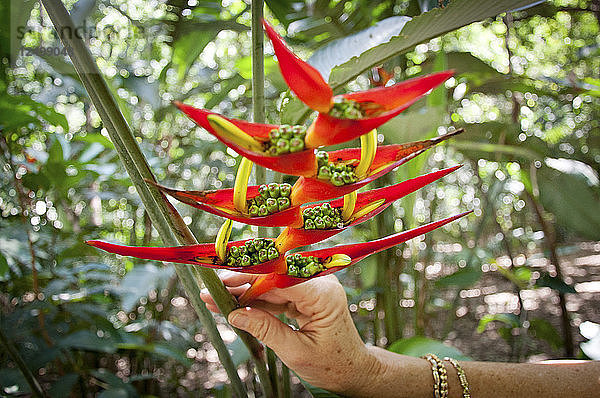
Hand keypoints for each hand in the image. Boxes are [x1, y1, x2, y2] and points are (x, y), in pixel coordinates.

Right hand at [200, 272, 377, 394]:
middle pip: (274, 278)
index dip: (251, 278)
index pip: (282, 277)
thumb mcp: (295, 351)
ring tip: (216, 298)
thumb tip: (235, 315)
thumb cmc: (332, 364)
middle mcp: (320, 284)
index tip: (224, 281)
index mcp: (324, 294)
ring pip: (272, 285)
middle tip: (212, 290)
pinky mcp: (306, 296)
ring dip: (244, 292)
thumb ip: (265, 329)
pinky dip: (255, 300)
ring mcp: (313, 288)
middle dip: (242, 284)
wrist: (352, 370)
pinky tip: (233, 303)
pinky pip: (277, 294)